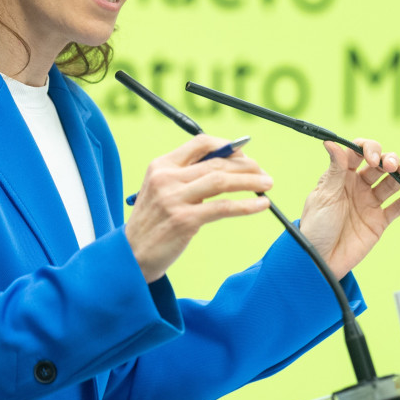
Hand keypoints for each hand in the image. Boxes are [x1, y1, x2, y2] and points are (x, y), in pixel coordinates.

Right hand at [125, 134, 271, 282]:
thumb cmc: (153, 223)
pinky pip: (223, 208)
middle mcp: (166, 178)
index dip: (228, 147)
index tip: (245, 156)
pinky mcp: (184, 220)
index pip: (201, 143)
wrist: (131, 255)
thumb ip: (188, 176)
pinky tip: (261, 205)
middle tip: (263, 173)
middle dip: (246, 165)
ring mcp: (174, 198)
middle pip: (216, 162)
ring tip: (267, 184)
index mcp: (161, 165)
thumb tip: (229, 164)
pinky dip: (247, 205)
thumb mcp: (162, 191)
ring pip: (222, 180)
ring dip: (251, 181)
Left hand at [299, 138, 399, 278]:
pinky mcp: (379, 221)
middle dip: (388, 160)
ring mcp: (369, 202)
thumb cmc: (315, 226)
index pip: (358, 153)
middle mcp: (357, 186)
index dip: (368, 149)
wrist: (320, 260)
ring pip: (391, 183)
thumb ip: (335, 170)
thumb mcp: (324, 196)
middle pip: (379, 165)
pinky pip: (398, 206)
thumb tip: (331, 142)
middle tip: (390, 165)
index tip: (372, 157)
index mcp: (341, 176)